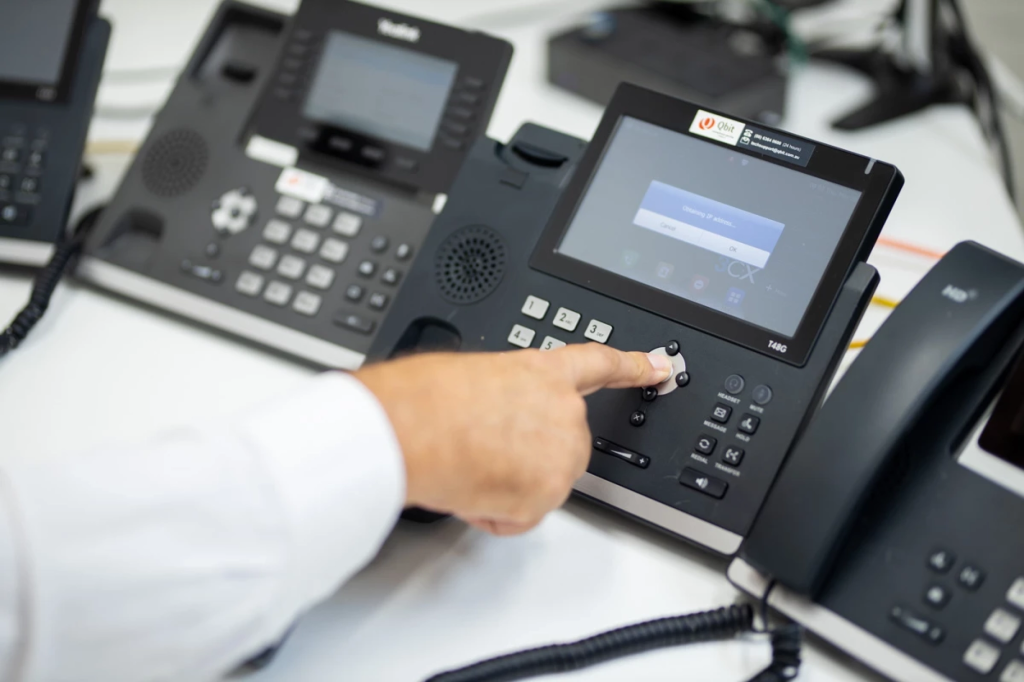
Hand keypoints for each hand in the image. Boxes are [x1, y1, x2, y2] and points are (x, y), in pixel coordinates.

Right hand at [356, 344, 673, 534]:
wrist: (409, 427)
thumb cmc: (421, 398)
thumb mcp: (470, 376)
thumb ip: (502, 393)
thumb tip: (485, 414)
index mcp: (542, 372)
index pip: (599, 365)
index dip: (633, 366)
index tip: (660, 367)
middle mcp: (563, 411)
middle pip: (563, 447)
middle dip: (528, 457)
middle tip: (481, 449)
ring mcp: (560, 455)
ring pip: (540, 485)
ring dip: (506, 484)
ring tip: (467, 463)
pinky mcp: (546, 495)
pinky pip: (518, 516)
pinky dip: (490, 511)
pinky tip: (468, 485)